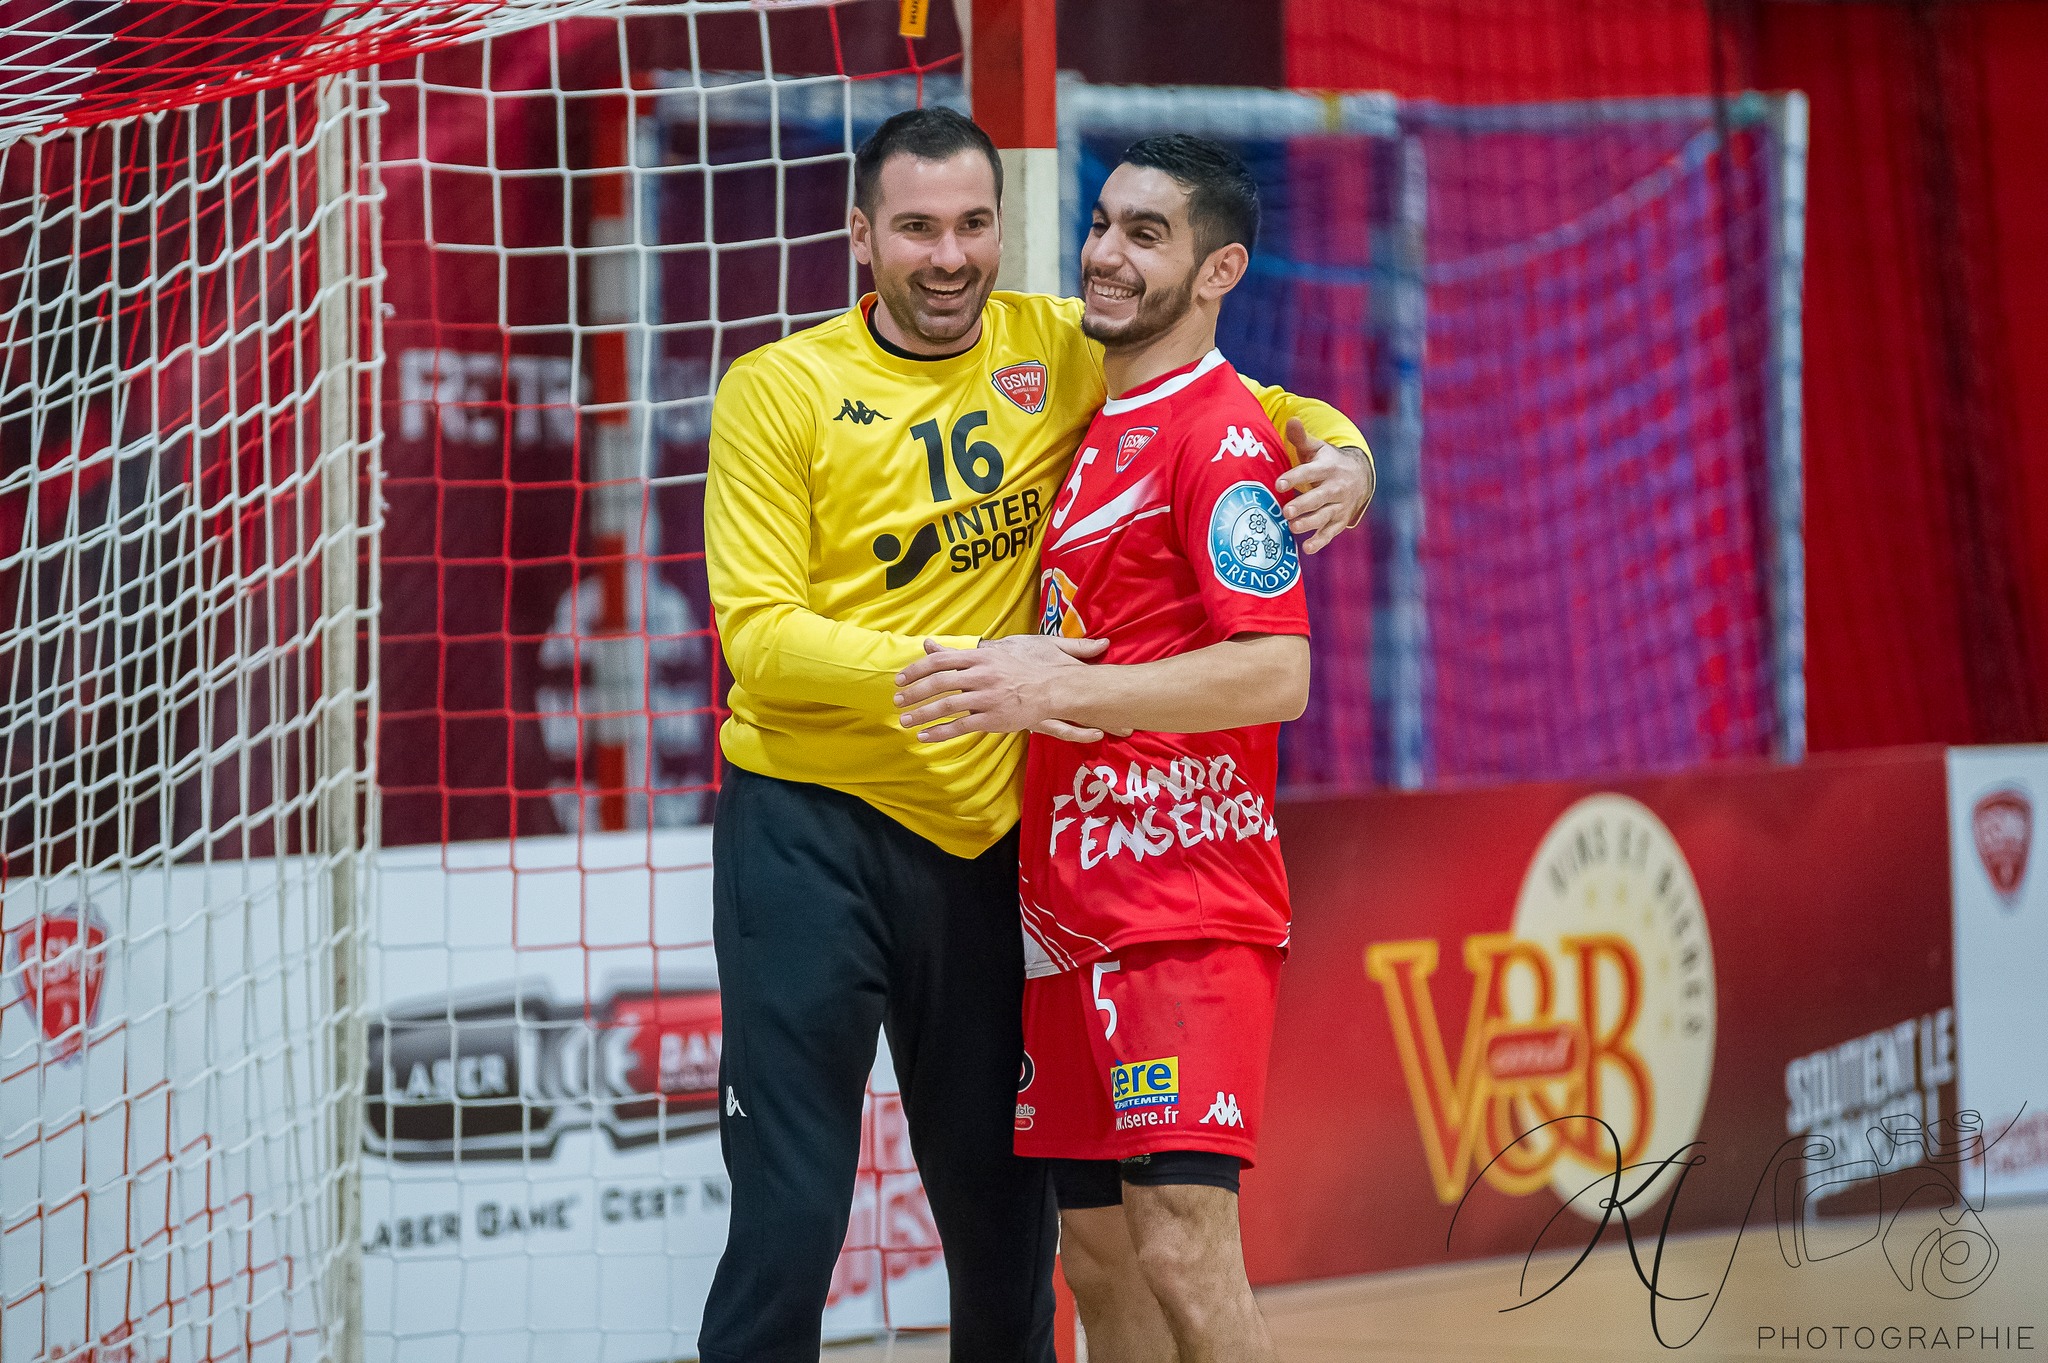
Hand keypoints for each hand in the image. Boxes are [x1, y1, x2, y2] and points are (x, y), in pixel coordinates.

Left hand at [894, 635, 1108, 742]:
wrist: (1058, 688)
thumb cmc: (1033, 666)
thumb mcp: (1001, 649)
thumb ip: (965, 648)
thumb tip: (931, 643)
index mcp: (982, 656)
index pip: (940, 659)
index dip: (916, 669)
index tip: (900, 678)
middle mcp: (981, 675)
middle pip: (937, 682)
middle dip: (913, 692)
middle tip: (897, 700)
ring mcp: (986, 698)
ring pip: (945, 706)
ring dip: (920, 714)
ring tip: (904, 720)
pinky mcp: (993, 719)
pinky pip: (960, 726)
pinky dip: (939, 732)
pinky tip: (924, 736)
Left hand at [1275, 418, 1373, 553]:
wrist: (1360, 476)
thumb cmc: (1328, 461)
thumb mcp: (1317, 448)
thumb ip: (1301, 438)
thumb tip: (1291, 420)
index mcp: (1327, 467)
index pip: (1310, 472)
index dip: (1295, 477)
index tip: (1279, 483)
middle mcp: (1336, 487)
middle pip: (1319, 497)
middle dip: (1303, 505)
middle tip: (1286, 511)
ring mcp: (1339, 506)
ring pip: (1324, 516)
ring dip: (1309, 523)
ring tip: (1292, 527)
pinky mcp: (1340, 521)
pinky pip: (1330, 532)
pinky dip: (1320, 541)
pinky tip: (1306, 548)